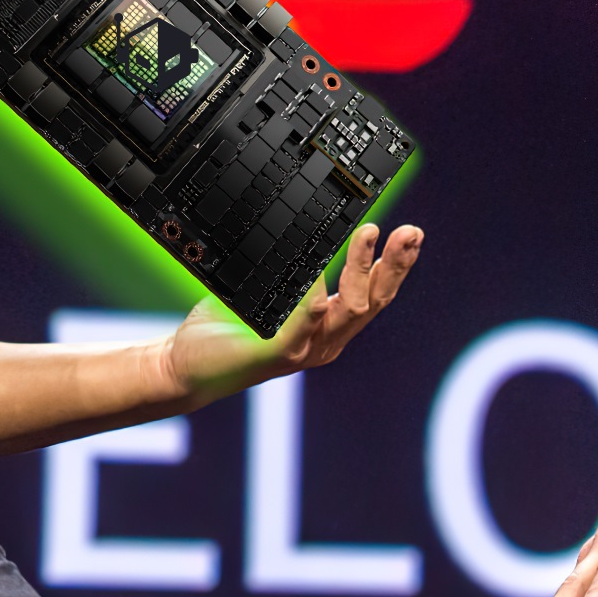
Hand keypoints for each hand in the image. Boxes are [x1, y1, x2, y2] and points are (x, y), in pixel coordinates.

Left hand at [161, 222, 423, 403]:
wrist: (187, 366)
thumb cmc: (227, 327)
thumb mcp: (271, 293)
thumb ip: (294, 273)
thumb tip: (309, 230)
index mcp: (328, 325)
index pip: (374, 294)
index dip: (395, 265)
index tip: (410, 235)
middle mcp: (325, 339)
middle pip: (374, 300)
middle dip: (395, 264)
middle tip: (409, 232)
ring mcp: (306, 348)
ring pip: (350, 308)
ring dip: (361, 268)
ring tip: (367, 233)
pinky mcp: (281, 354)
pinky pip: (304, 321)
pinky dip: (313, 297)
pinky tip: (318, 274)